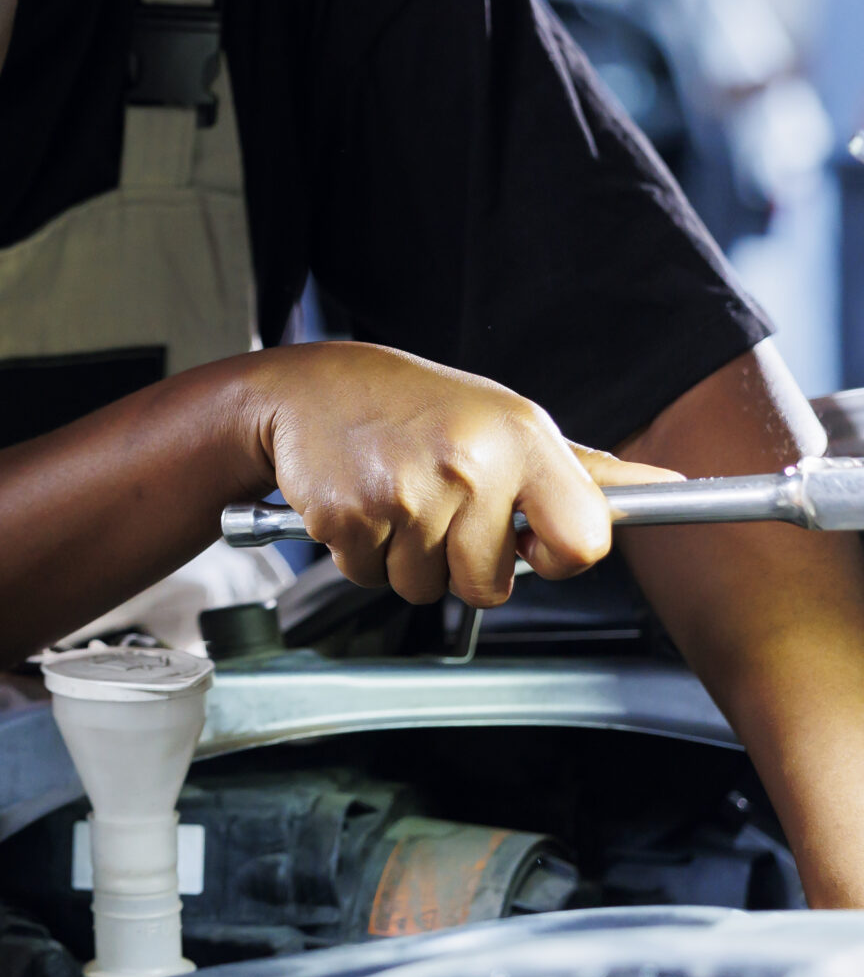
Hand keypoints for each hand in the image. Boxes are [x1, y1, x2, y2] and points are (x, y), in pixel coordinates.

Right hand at [241, 343, 680, 606]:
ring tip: (395, 497)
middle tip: (438, 507)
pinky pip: (371, 578)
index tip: (530, 541)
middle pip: (491, 585)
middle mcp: (469, 463)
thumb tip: (670, 486)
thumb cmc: (413, 406)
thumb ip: (583, 469)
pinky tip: (361, 502)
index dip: (558, 556)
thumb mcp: (504, 421)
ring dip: (407, 558)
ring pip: (425, 587)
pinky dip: (362, 554)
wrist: (307, 389)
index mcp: (520, 439)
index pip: (584, 540)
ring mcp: (406, 492)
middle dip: (461, 563)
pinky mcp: (350, 517)